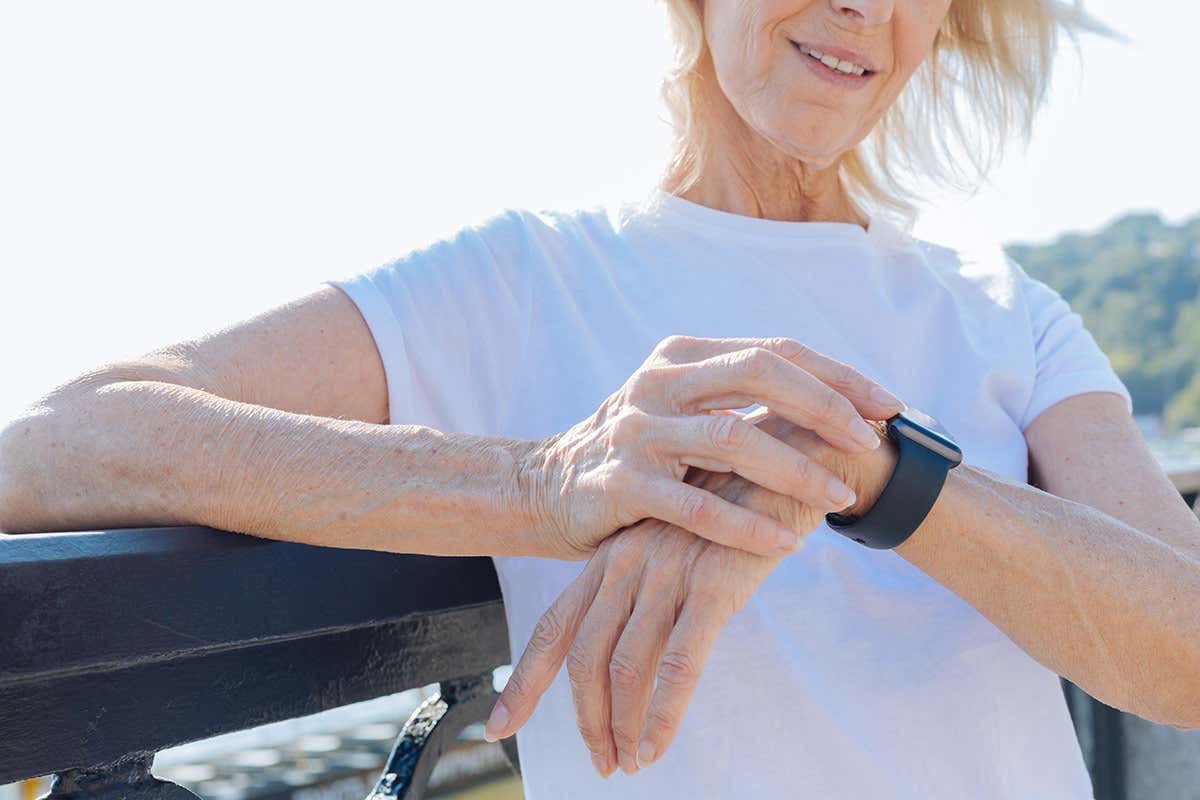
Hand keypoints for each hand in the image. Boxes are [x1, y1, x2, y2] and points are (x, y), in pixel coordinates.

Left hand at [488, 407, 900, 775]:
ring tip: (631, 763)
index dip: (525, 681)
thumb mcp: (675, 542)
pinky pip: (678, 663)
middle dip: (585, 719)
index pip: (555, 626)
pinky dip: (661, 714)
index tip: (498, 727)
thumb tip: (629, 652)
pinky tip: (654, 747)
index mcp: (612, 557)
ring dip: (622, 726)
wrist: (790, 457)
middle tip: (602, 763)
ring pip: (624, 667)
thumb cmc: (732, 510)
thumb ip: (646, 588)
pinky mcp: (712, 585)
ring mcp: (667, 572)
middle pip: (581, 654)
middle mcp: (628, 563)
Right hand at [519, 334, 904, 559]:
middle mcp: (659, 382)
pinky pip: (696, 506)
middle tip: (869, 443)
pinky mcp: (620, 483)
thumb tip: (836, 402)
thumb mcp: (681, 407)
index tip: (888, 406)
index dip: (837, 376)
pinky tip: (785, 542)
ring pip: (732, 438)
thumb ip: (738, 397)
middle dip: (825, 407)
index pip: (773, 350)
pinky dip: (746, 525)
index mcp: (681, 356)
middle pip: (759, 375)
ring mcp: (637, 431)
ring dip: (795, 469)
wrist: (543, 487)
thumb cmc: (636, 452)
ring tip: (838, 498)